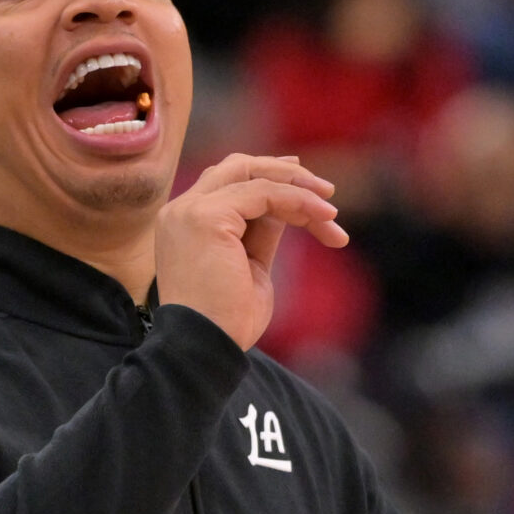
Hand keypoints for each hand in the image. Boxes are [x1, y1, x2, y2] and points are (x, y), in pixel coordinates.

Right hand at [154, 155, 346, 349]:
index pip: (230, 182)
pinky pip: (264, 193)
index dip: (271, 179)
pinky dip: (298, 201)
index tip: (311, 192)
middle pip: (238, 167)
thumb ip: (261, 232)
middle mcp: (181, 210)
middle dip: (286, 173)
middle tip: (326, 190)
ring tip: (331, 215)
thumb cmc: (229, 320)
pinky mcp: (206, 216)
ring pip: (254, 176)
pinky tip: (323, 219)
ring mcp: (190, 211)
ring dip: (300, 191)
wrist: (207, 346)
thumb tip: (287, 208)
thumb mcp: (251, 266)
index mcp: (186, 222)